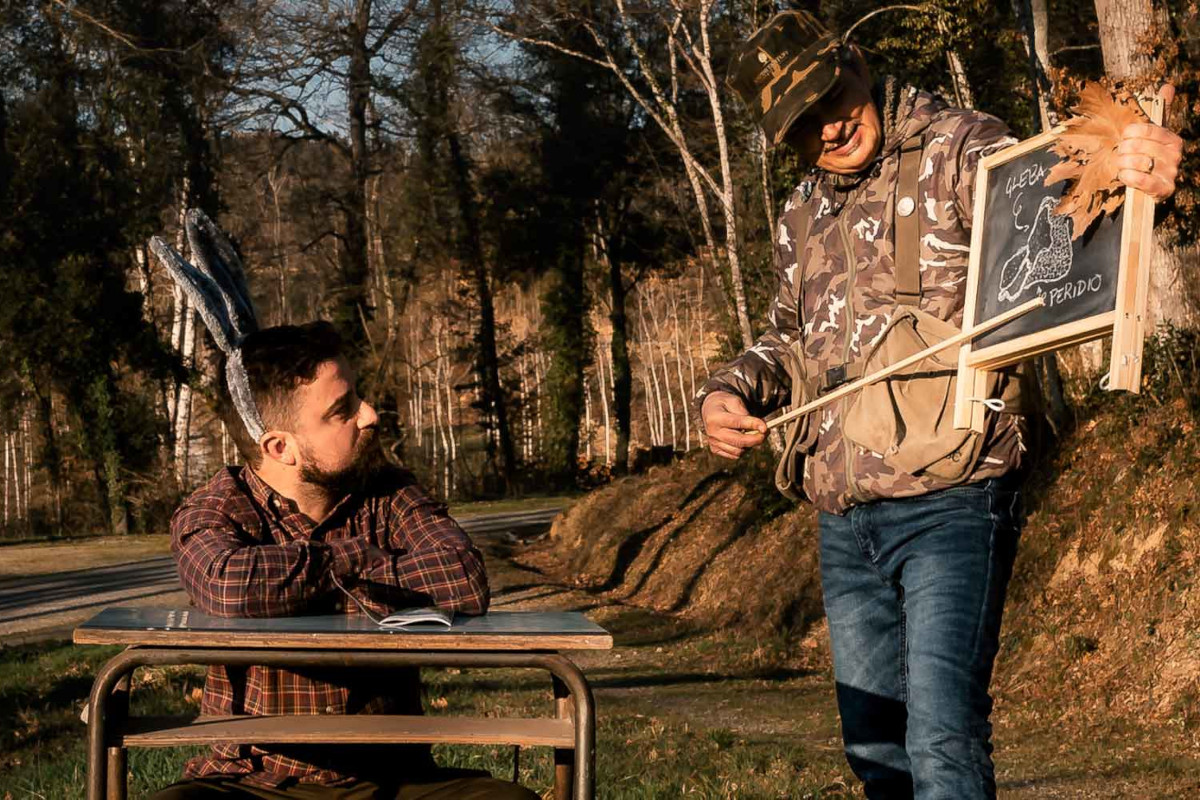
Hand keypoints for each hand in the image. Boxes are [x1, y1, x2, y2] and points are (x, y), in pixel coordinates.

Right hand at [701, 391, 766, 459]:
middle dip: (755, 439)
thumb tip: (757, 427)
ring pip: (738, 451)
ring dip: (750, 445)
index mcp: (715, 417)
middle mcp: (712, 432)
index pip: (737, 423)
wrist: (710, 410)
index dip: (753, 425)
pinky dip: (743, 449)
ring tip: (754, 435)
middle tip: (765, 434)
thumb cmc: (724, 404)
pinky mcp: (715, 449)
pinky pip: (734, 455)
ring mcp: (713, 442)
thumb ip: (744, 413)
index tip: (765, 427)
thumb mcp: (734, 401)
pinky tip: (744, 440)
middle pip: (738, 441)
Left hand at [1116, 84, 1182, 201]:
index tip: (1124, 138)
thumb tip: (1168, 86)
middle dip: (1122, 150)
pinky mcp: (1164, 189)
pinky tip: (1124, 175)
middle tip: (1119, 154)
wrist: (1149, 186)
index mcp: (1173, 139)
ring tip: (1121, 165)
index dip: (1128, 134)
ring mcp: (1171, 172)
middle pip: (1138, 146)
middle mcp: (1175, 155)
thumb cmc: (1147, 156)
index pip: (1145, 129)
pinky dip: (1128, 177)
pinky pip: (1141, 180)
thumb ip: (1160, 111)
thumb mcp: (1152, 135)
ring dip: (1123, 164)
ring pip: (1138, 162)